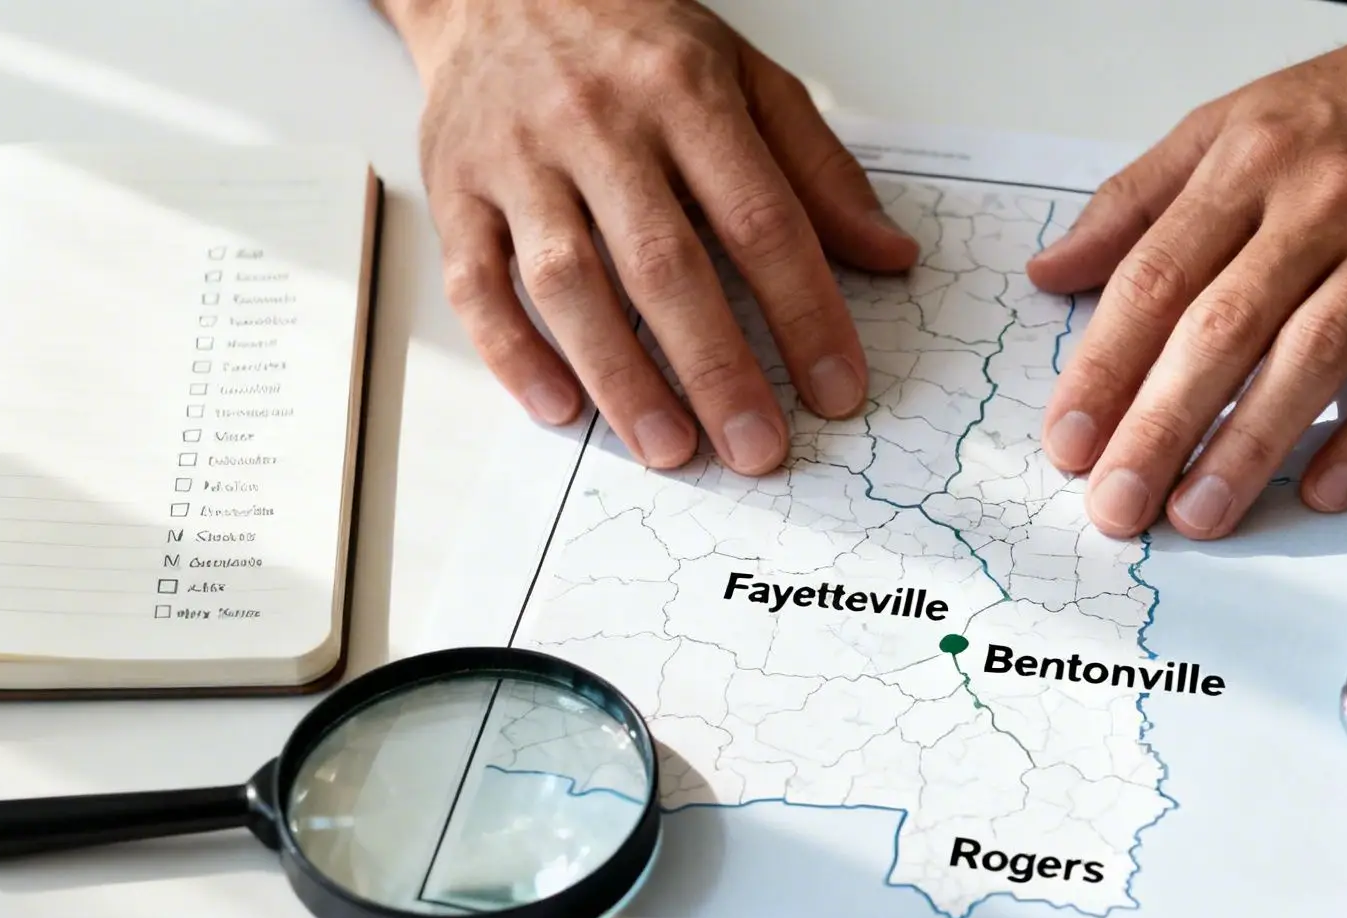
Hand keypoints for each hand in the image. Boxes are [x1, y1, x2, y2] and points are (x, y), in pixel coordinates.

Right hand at [387, 0, 919, 472]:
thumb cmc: (631, 40)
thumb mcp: (744, 75)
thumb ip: (817, 169)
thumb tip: (889, 254)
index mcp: (683, 94)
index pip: (758, 219)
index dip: (804, 311)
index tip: (836, 387)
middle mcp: (597, 126)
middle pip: (664, 264)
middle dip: (716, 369)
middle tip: (757, 447)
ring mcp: (517, 161)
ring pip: (568, 283)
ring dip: (621, 376)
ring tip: (671, 448)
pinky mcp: (456, 192)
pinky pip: (477, 284)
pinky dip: (514, 354)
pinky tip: (560, 408)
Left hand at [1027, 0, 1346, 538]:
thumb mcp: (1234, 119)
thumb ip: (1136, 201)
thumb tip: (1054, 271)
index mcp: (1250, 160)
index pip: (1156, 277)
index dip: (1104, 366)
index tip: (1070, 437)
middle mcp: (1321, 200)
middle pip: (1221, 328)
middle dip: (1158, 426)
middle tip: (1118, 500)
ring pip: (1312, 356)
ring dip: (1250, 447)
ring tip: (1199, 513)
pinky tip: (1326, 487)